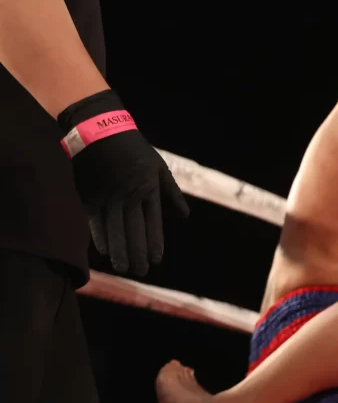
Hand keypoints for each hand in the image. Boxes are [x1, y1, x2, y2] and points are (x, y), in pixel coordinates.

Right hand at [58, 90, 189, 275]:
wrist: (99, 131)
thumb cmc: (134, 150)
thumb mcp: (159, 168)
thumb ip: (170, 193)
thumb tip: (184, 217)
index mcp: (148, 190)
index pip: (153, 224)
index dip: (154, 243)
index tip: (157, 260)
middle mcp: (128, 197)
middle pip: (133, 231)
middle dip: (138, 254)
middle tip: (141, 271)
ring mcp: (107, 197)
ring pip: (114, 231)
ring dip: (119, 252)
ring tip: (124, 268)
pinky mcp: (89, 196)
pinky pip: (94, 222)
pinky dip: (100, 238)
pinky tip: (104, 252)